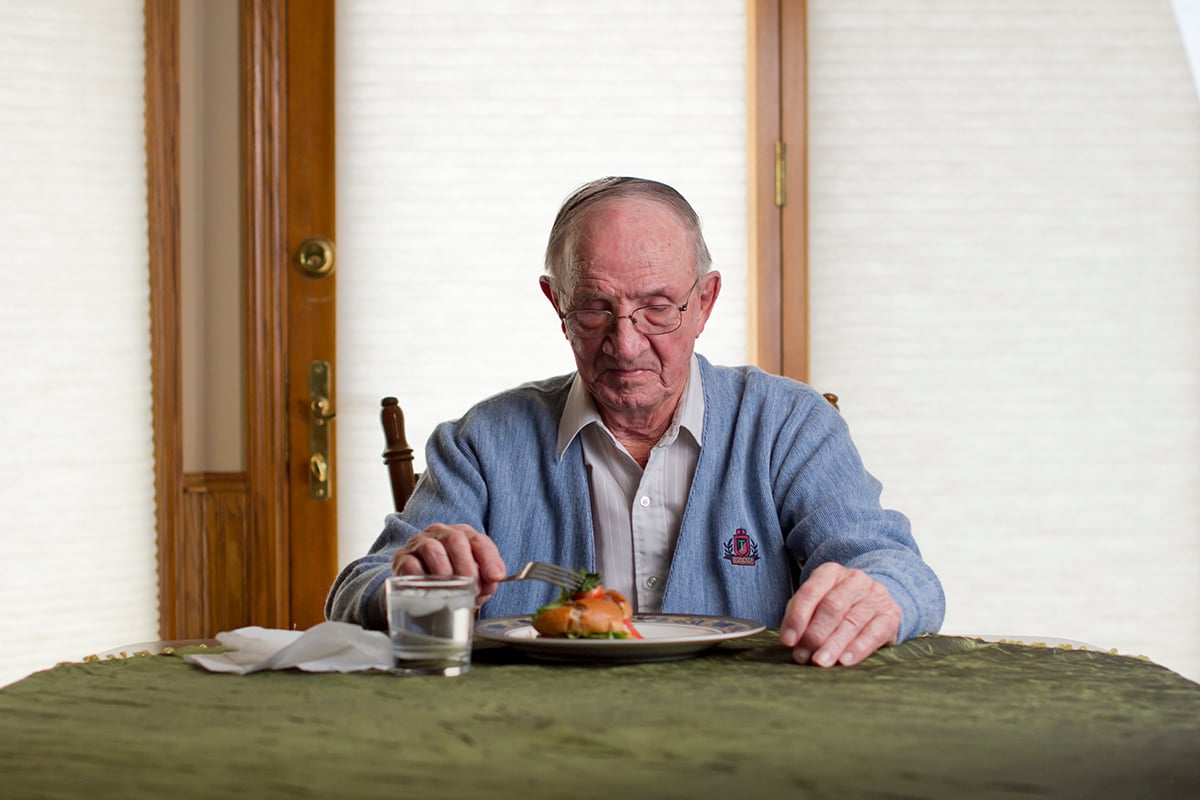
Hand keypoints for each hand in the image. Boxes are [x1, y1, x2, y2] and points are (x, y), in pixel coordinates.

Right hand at [390, 523, 506, 606]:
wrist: (419, 592)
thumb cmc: (451, 583)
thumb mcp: (473, 580)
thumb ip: (486, 580)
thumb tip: (491, 582)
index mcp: (462, 535)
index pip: (478, 540)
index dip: (489, 559)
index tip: (494, 577)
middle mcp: (440, 533)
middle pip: (455, 540)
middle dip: (467, 566)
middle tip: (473, 589)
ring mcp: (419, 543)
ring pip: (433, 549)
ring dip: (446, 573)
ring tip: (452, 591)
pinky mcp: (401, 558)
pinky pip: (411, 564)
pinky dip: (422, 578)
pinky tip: (430, 590)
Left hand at [779, 562, 900, 667]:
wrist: (875, 600)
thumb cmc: (838, 605)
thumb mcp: (816, 602)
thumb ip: (801, 616)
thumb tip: (791, 640)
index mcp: (831, 572)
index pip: (811, 592)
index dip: (798, 617)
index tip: (788, 640)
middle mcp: (855, 580)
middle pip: (832, 608)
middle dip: (814, 634)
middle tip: (803, 656)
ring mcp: (875, 596)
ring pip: (851, 622)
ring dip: (833, 645)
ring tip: (820, 662)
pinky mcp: (891, 614)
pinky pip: (873, 633)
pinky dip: (858, 649)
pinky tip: (845, 661)